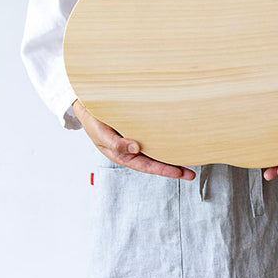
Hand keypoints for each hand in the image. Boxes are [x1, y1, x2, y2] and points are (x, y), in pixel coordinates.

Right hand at [72, 100, 195, 180]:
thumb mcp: (100, 134)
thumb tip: (135, 149)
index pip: (147, 166)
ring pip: (157, 150)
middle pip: (155, 161)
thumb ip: (116, 143)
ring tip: (191, 156)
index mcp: (123, 155)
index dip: (163, 170)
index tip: (179, 173)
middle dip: (173, 168)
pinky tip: (179, 138)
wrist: (86, 103)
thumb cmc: (93, 120)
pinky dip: (167, 139)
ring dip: (173, 154)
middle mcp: (132, 149)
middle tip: (191, 173)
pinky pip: (156, 136)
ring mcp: (137, 138)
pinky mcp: (140, 126)